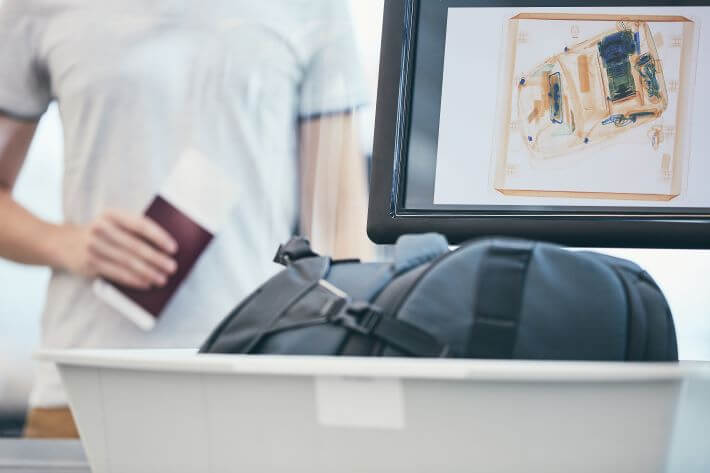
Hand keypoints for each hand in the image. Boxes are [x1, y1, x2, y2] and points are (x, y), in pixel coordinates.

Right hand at [55, 210, 177, 288]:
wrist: (64, 243)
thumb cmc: (103, 233)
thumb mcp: (114, 224)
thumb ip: (135, 230)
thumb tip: (165, 248)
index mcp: (112, 214)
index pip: (140, 224)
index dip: (158, 236)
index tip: (174, 248)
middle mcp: (101, 228)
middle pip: (135, 246)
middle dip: (157, 258)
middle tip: (172, 267)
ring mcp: (93, 246)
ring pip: (127, 262)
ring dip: (148, 272)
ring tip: (163, 278)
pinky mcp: (90, 263)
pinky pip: (117, 273)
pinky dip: (134, 280)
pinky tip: (146, 283)